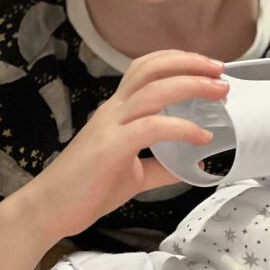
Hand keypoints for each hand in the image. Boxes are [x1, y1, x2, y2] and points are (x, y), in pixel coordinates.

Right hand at [23, 50, 226, 242]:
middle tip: (221, 69)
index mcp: (117, 110)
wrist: (48, 211)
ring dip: (192, 85)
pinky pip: (151, 128)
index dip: (177, 59)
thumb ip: (163, 166)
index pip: (145, 67)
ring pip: (154, 90)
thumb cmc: (86, 190)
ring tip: (220, 91)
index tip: (208, 66)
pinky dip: (181, 127)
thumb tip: (195, 165)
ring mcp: (110, 126)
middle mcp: (114, 110)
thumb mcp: (134, 174)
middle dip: (189, 63)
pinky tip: (202, 137)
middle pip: (151, 68)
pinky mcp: (110, 147)